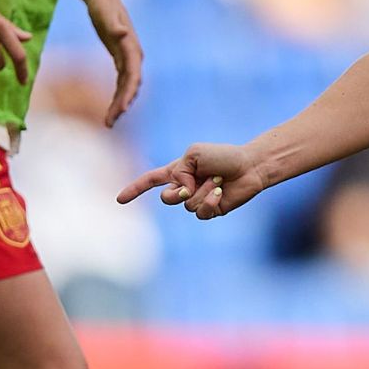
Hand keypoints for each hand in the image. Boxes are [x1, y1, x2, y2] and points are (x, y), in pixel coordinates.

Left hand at [86, 0, 141, 126]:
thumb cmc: (104, 6)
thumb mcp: (105, 14)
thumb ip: (114, 25)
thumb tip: (122, 33)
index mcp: (132, 48)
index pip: (132, 75)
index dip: (128, 93)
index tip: (122, 109)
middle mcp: (133, 56)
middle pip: (130, 85)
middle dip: (122, 105)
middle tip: (109, 123)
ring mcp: (128, 59)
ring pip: (127, 87)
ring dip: (120, 105)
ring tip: (109, 122)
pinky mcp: (120, 60)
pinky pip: (121, 83)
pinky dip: (117, 97)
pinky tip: (111, 110)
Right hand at [118, 143, 266, 219]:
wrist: (248, 166)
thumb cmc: (223, 156)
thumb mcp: (193, 155)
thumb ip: (179, 173)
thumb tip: (181, 195)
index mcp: (178, 171)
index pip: (151, 180)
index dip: (134, 189)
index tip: (119, 200)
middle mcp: (185, 187)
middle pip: (167, 198)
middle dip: (177, 193)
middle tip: (192, 185)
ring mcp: (197, 200)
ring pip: (187, 205)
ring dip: (203, 191)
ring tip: (217, 180)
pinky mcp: (211, 210)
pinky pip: (201, 213)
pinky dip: (209, 201)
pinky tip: (219, 192)